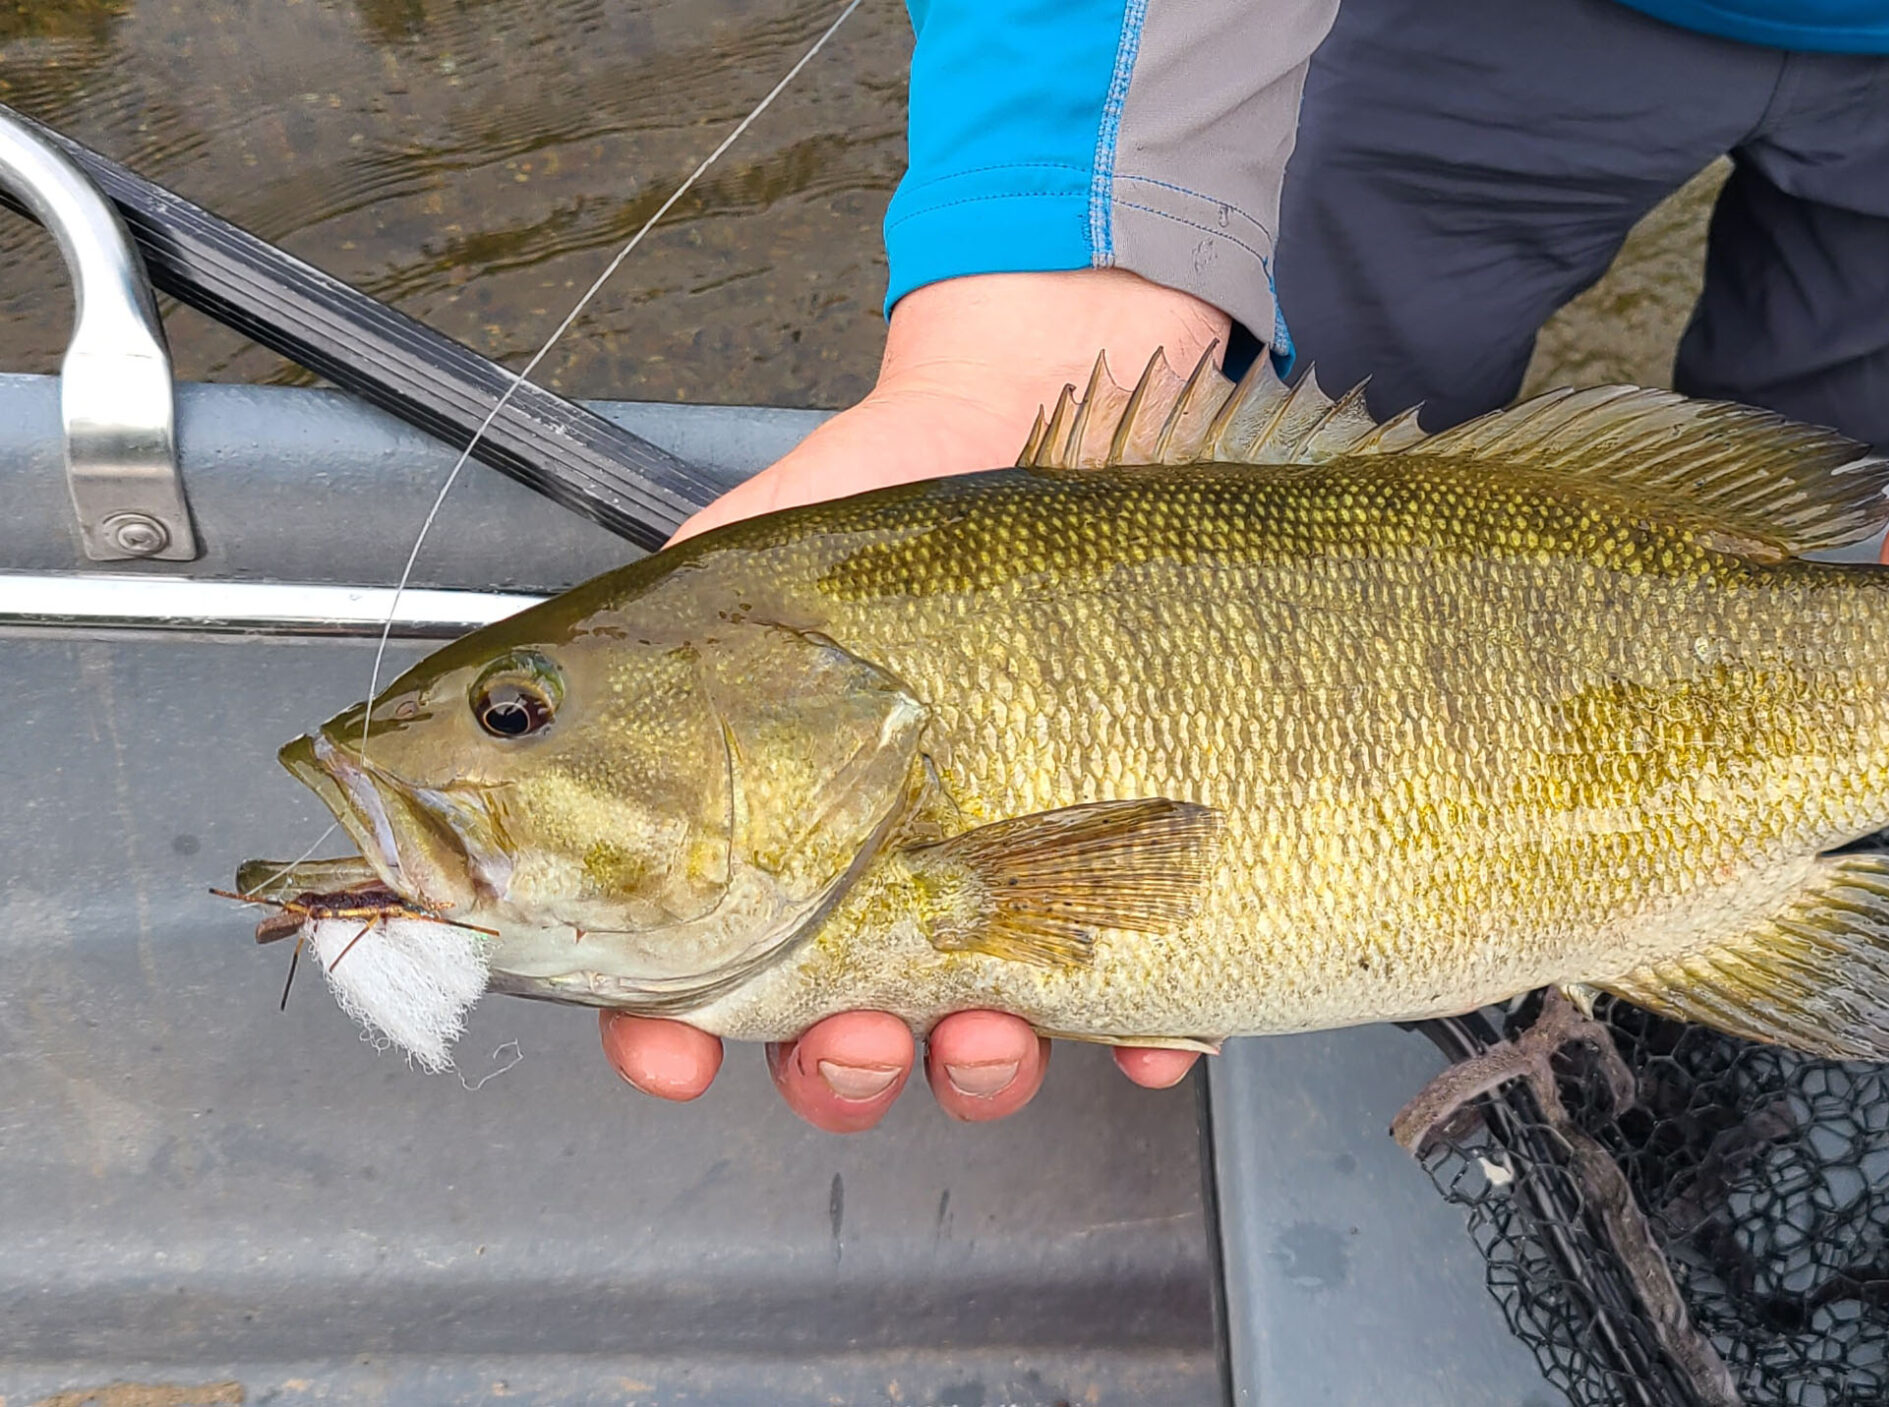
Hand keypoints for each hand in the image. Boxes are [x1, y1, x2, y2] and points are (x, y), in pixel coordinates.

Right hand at [605, 269, 1228, 1126]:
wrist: (1020, 419)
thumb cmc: (860, 518)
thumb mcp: (708, 594)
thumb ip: (598, 694)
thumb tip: (433, 757)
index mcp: (751, 843)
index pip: (678, 980)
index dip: (661, 1039)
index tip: (672, 1055)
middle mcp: (874, 889)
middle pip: (832, 1044)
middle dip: (837, 1070)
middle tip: (851, 1034)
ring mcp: (1002, 893)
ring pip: (974, 1048)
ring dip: (973, 1074)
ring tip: (990, 1027)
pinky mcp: (1127, 878)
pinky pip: (1149, 999)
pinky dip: (1148, 1039)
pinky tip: (1151, 1041)